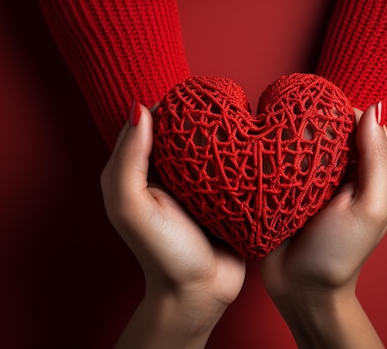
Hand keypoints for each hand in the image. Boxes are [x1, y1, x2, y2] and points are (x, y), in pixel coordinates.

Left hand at [100, 102, 245, 347]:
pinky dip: (243, 156)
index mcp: (143, 173)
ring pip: (213, 148)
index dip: (169, 107)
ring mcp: (202, 186)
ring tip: (245, 116)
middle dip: (202, 117)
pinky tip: (257, 144)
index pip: (152, 126)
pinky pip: (235, 169)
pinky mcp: (228, 196)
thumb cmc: (162, 254)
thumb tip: (139, 109)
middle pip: (186, 134)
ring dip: (226, 134)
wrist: (200, 293)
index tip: (192, 93)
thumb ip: (129, 161)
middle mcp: (172, 175)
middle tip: (224, 101)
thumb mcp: (132, 207)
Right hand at [261, 103, 386, 348]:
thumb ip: (377, 160)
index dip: (341, 112)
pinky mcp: (288, 188)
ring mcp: (314, 179)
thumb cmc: (340, 253)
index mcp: (371, 172)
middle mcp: (344, 171)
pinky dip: (275, 152)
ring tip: (273, 131)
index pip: (361, 124)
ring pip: (303, 141)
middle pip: (330, 129)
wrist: (300, 289)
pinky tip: (263, 147)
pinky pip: (283, 160)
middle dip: (312, 120)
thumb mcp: (369, 207)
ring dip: (290, 135)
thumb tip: (375, 108)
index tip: (318, 110)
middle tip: (291, 121)